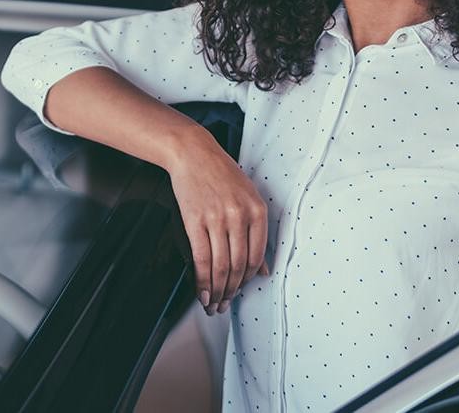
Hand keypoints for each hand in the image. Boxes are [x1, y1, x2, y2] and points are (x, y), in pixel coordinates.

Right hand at [165, 132, 269, 315]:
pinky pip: (201, 258)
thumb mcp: (249, 198)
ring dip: (217, 291)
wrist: (193, 153)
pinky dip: (202, 280)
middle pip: (239, 266)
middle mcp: (240, 216)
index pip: (257, 257)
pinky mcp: (195, 221)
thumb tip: (264, 271)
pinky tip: (202, 292)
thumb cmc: (222, 175)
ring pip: (221, 266)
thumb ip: (257, 233)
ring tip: (213, 305)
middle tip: (225, 305)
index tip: (240, 293)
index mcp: (257, 211)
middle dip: (232, 292)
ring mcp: (217, 218)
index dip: (248, 282)